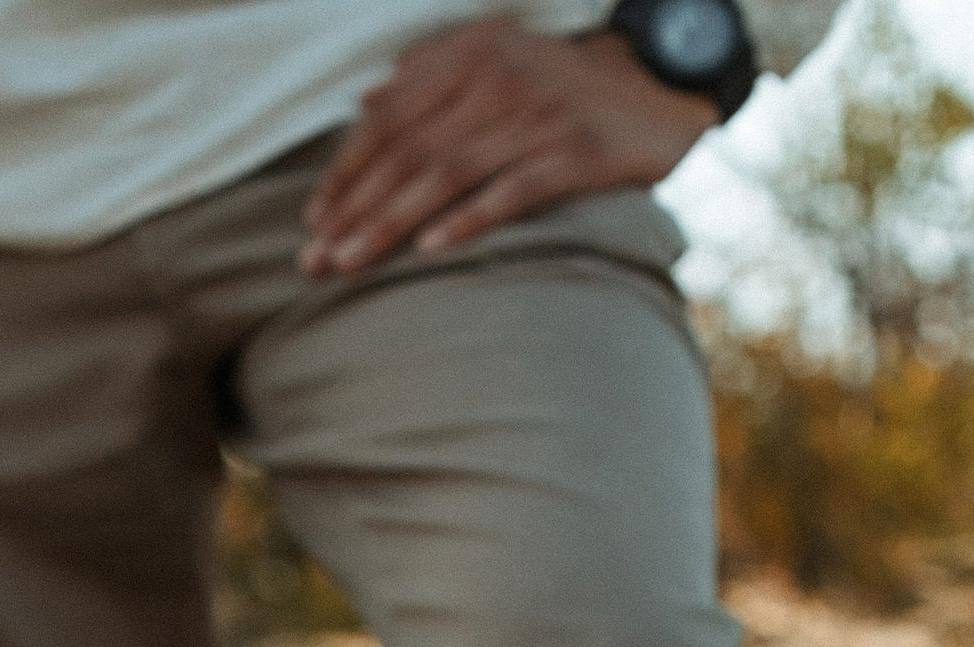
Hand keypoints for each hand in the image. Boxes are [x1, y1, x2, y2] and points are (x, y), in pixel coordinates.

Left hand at [300, 26, 716, 277]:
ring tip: (349, 264)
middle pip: (409, 151)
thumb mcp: (497, 57)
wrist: (661, 82)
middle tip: (313, 261)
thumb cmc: (564, 84)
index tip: (312, 220)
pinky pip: (513, 190)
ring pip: (448, 174)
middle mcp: (500, 79)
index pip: (391, 118)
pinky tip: (430, 251)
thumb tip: (365, 100)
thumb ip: (431, 72)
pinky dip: (469, 219)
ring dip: (391, 223)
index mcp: (472, 55)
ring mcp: (539, 116)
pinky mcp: (577, 152)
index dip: (346, 170)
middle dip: (353, 209)